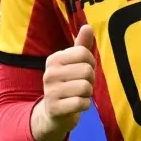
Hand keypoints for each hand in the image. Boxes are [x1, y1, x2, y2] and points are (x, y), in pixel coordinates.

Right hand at [32, 25, 95, 140]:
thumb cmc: (68, 85)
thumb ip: (81, 46)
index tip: (84, 71)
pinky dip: (84, 106)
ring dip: (88, 94)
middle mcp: (49, 73)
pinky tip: (76, 105)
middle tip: (82, 85)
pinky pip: (81, 103)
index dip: (91, 63)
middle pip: (87, 70)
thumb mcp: (73, 64)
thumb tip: (88, 26)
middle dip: (90, 80)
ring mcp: (50, 91)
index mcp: (54, 59)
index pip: (84, 53)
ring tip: (78, 95)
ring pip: (85, 87)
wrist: (53, 114)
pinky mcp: (55, 108)